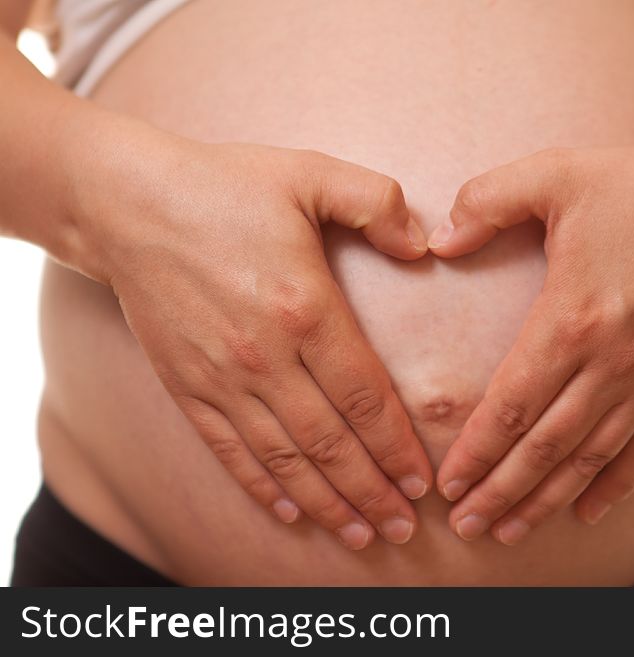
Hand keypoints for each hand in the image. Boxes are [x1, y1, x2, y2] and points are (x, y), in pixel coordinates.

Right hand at [80, 136, 433, 549]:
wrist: (129, 204)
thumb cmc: (227, 187)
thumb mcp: (311, 173)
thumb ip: (378, 203)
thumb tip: (424, 245)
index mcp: (306, 309)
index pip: (365, 398)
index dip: (397, 447)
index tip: (422, 481)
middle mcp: (265, 356)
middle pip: (331, 443)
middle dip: (372, 492)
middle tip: (405, 528)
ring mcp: (222, 378)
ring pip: (285, 459)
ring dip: (327, 503)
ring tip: (362, 535)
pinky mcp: (186, 387)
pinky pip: (230, 451)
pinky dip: (262, 487)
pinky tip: (291, 513)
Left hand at [429, 141, 633, 543]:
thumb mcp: (552, 174)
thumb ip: (486, 202)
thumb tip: (439, 242)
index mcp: (570, 320)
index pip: (510, 406)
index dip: (475, 450)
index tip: (448, 482)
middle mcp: (610, 365)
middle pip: (543, 447)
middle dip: (499, 491)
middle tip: (464, 526)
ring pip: (588, 459)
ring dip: (545, 499)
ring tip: (509, 530)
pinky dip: (615, 486)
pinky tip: (588, 512)